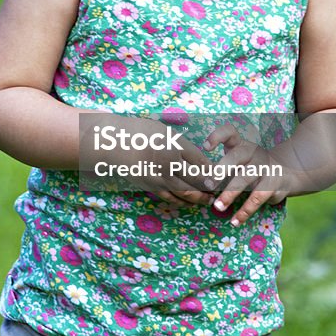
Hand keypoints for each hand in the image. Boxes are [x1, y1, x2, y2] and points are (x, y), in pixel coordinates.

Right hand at [80, 115, 213, 206]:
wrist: (114, 144)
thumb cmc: (141, 133)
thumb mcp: (167, 133)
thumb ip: (184, 147)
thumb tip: (202, 163)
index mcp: (174, 149)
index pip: (199, 163)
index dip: (212, 171)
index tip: (221, 176)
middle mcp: (168, 167)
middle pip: (195, 181)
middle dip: (209, 188)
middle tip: (219, 191)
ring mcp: (159, 179)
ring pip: (184, 193)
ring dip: (198, 198)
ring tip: (208, 200)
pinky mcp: (150, 187)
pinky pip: (169, 198)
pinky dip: (181, 202)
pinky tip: (188, 203)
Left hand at [203, 123, 287, 226]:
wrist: (285, 175)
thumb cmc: (250, 169)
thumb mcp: (237, 163)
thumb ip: (220, 168)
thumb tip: (193, 183)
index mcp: (240, 144)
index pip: (229, 132)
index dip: (217, 136)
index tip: (205, 147)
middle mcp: (252, 152)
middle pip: (235, 156)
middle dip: (220, 170)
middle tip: (208, 184)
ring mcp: (263, 166)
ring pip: (245, 179)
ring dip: (230, 194)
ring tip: (217, 207)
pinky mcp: (273, 182)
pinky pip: (257, 198)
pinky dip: (245, 211)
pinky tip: (235, 221)